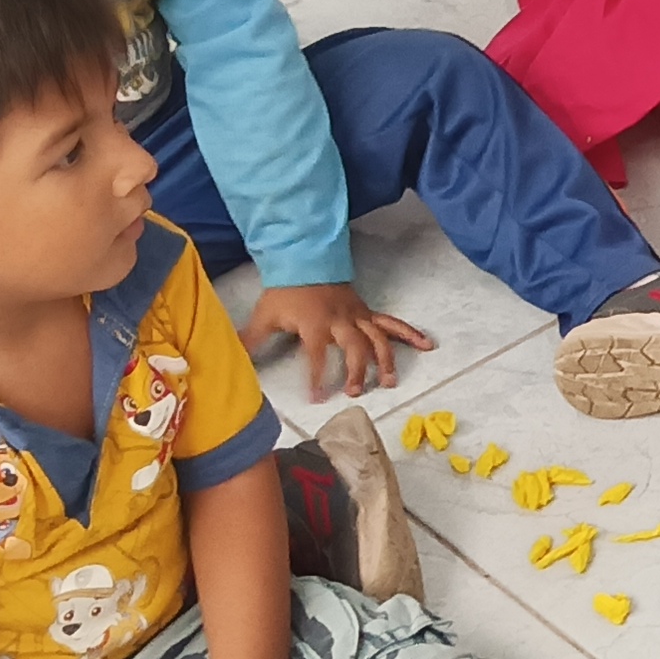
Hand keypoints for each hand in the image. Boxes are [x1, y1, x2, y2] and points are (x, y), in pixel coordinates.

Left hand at [241, 281, 431, 399]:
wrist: (304, 260)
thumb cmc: (284, 292)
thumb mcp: (265, 315)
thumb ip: (251, 339)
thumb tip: (233, 360)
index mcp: (315, 323)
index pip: (316, 354)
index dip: (317, 377)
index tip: (317, 398)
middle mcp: (340, 320)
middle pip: (354, 347)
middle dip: (357, 371)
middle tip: (355, 393)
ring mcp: (357, 316)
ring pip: (376, 339)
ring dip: (385, 360)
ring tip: (389, 382)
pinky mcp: (366, 313)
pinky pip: (390, 324)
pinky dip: (409, 334)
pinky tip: (426, 345)